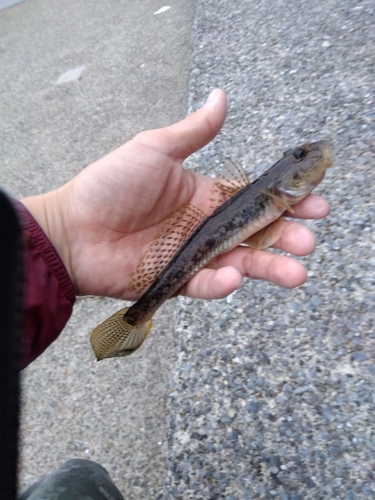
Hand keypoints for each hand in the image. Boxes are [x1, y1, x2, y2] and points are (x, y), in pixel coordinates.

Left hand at [22, 89, 329, 300]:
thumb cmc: (109, 185)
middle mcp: (203, 227)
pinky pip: (204, 283)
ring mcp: (191, 255)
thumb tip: (222, 96)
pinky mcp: (175, 281)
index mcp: (204, 196)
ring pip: (239, 263)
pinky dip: (220, 282)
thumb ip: (193, 132)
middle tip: (309, 242)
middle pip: (254, 234)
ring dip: (269, 268)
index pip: (253, 200)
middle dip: (285, 238)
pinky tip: (232, 275)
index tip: (315, 202)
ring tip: (296, 272)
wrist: (72, 228)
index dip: (284, 202)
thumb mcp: (154, 150)